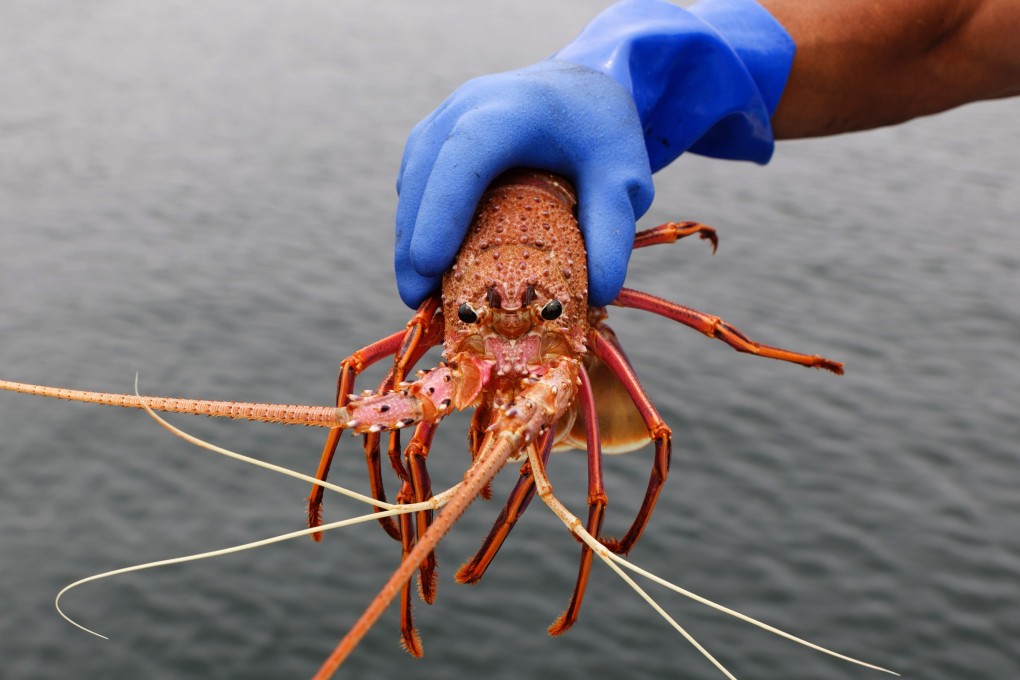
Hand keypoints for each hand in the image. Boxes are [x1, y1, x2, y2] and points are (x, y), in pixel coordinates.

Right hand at [395, 61, 652, 307]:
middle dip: (414, 240)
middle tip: (417, 299)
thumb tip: (597, 293)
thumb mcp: (623, 177)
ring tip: (420, 295)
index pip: (466, 154)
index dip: (442, 209)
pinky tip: (430, 269)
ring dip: (409, 239)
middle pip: (426, 175)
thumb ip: (612, 230)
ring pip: (413, 183)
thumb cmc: (600, 132)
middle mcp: (466, 108)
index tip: (429, 265)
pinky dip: (417, 227)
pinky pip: (415, 186)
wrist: (581, 88)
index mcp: (512, 109)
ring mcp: (442, 121)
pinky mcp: (432, 141)